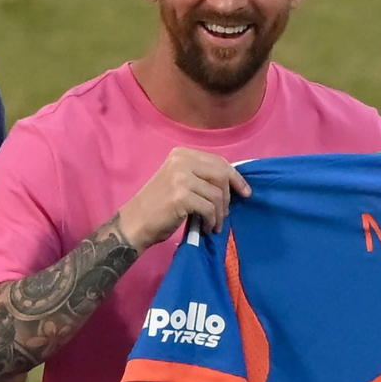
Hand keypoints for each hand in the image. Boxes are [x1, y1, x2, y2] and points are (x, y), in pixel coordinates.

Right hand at [118, 148, 250, 249]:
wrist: (134, 223)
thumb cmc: (160, 205)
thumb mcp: (181, 182)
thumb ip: (202, 176)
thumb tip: (236, 183)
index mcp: (182, 154)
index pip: (219, 162)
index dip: (236, 177)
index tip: (246, 192)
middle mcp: (181, 161)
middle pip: (222, 175)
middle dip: (229, 197)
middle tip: (226, 214)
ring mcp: (180, 177)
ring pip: (217, 194)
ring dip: (220, 213)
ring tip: (215, 224)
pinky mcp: (181, 196)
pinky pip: (210, 208)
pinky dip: (212, 220)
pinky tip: (207, 227)